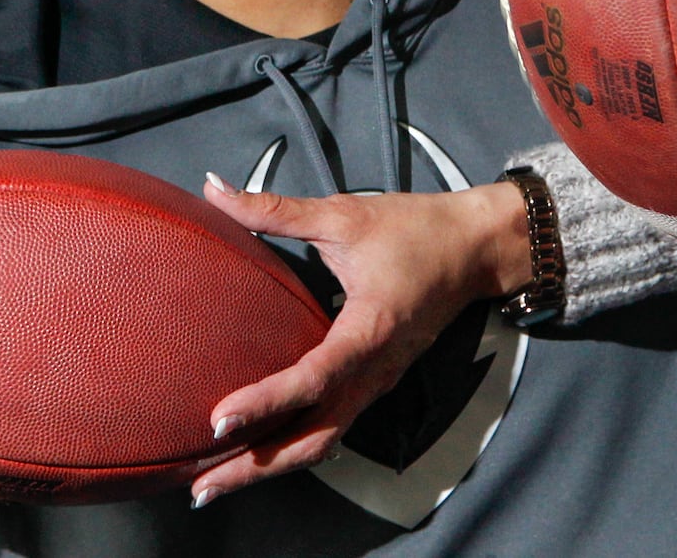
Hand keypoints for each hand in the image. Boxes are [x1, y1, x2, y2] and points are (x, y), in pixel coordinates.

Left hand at [189, 175, 531, 504]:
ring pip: (323, 440)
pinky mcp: (378, 381)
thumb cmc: (414, 228)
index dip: (265, 401)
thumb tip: (214, 189)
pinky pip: (334, 426)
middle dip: (256, 466)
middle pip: (313, 438)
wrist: (475, 246)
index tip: (218, 419)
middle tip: (201, 487)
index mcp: (370, 329)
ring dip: (272, 465)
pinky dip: (295, 445)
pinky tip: (261, 450)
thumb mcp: (342, 214)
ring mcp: (379, 381)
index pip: (311, 379)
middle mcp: (376, 369)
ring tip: (218, 481)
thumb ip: (273, 209)